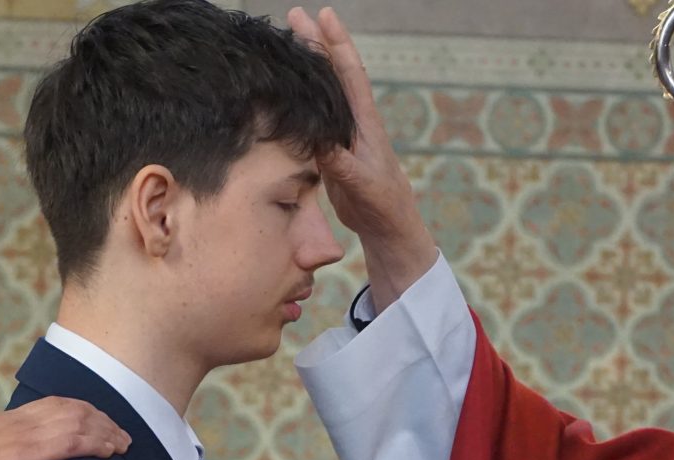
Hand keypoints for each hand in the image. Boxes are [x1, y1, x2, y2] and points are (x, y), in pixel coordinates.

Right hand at [0, 397, 130, 459]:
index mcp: (5, 420)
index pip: (54, 404)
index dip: (83, 411)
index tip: (100, 423)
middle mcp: (19, 422)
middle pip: (73, 409)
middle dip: (102, 420)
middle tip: (122, 435)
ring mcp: (25, 436)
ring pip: (79, 423)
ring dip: (107, 433)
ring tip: (124, 445)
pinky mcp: (30, 454)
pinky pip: (74, 442)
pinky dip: (97, 444)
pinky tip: (111, 452)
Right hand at [288, 6, 437, 311]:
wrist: (387, 224)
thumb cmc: (382, 204)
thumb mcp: (363, 186)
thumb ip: (343, 166)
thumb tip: (321, 145)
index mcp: (365, 123)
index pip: (350, 75)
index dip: (337, 45)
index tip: (324, 16)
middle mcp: (354, 122)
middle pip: (333, 73)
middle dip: (316, 43)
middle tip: (294, 15)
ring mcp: (342, 134)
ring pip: (323, 91)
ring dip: (307, 67)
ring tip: (288, 41)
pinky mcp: (331, 149)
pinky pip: (315, 115)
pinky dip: (301, 98)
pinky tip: (286, 91)